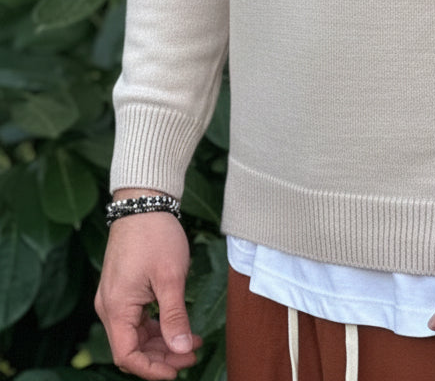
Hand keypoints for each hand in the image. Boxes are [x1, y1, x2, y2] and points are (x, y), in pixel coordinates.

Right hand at [95, 198, 202, 379]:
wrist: (143, 202)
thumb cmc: (155, 235)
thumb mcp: (171, 277)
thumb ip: (174, 316)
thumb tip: (180, 349)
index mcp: (116, 307)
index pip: (127, 355)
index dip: (152, 369)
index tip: (177, 371)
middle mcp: (110, 307)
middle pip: (132, 347)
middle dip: (162, 357)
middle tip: (192, 354)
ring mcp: (115, 298)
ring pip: (136, 335)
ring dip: (162, 342)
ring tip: (192, 341)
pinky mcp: (123, 290)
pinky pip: (137, 319)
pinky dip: (158, 326)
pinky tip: (180, 326)